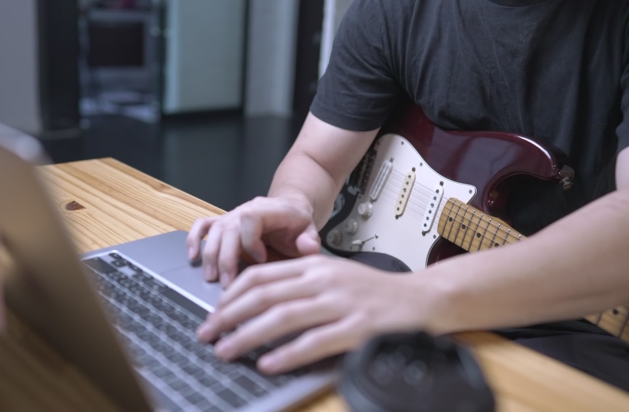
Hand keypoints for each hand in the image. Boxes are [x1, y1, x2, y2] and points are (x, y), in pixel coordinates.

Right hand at [186, 196, 319, 286]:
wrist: (289, 209)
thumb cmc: (297, 224)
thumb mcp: (310, 230)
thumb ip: (310, 240)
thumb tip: (308, 248)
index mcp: (267, 209)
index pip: (250, 220)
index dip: (251, 242)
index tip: (260, 260)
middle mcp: (245, 210)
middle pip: (227, 229)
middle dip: (226, 259)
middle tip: (228, 284)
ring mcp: (232, 216)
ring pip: (213, 231)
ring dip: (210, 256)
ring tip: (212, 279)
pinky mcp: (223, 222)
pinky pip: (203, 226)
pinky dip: (194, 240)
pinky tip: (192, 257)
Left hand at [195, 255, 432, 374]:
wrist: (422, 298)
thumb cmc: (374, 291)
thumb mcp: (333, 276)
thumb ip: (300, 283)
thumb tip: (258, 302)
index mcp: (315, 265)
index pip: (262, 275)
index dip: (232, 295)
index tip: (214, 312)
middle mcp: (324, 280)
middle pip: (265, 295)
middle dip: (229, 316)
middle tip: (207, 333)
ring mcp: (341, 303)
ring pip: (283, 317)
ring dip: (248, 335)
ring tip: (226, 351)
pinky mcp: (357, 328)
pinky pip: (315, 342)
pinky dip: (288, 354)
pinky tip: (269, 364)